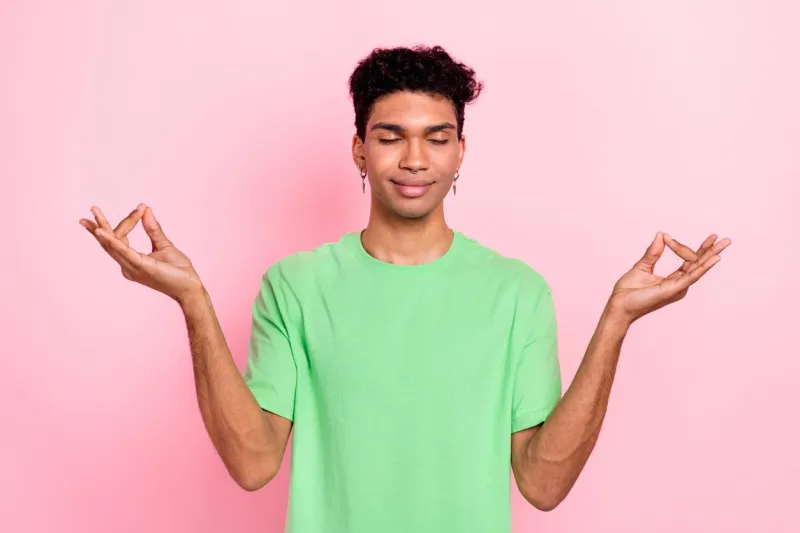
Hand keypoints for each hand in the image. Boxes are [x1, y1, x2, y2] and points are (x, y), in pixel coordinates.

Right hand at [79, 204, 203, 304]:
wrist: (190, 287)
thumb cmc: (178, 271)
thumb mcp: (164, 245)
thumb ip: (153, 229)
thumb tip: (146, 209)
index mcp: (132, 261)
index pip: (122, 237)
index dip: (130, 220)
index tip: (142, 207)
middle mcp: (128, 266)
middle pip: (110, 243)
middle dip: (99, 225)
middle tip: (92, 209)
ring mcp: (132, 268)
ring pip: (113, 245)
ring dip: (102, 229)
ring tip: (94, 213)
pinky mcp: (140, 267)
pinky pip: (123, 252)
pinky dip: (113, 241)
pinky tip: (102, 232)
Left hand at [608, 232, 730, 323]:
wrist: (618, 303)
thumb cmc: (628, 290)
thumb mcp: (642, 266)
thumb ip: (654, 252)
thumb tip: (661, 234)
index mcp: (673, 279)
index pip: (688, 261)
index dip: (683, 246)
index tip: (667, 236)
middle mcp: (679, 284)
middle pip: (698, 264)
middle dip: (711, 251)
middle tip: (725, 239)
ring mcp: (678, 287)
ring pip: (698, 269)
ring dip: (711, 255)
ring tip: (724, 244)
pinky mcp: (673, 290)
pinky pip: (691, 276)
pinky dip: (703, 267)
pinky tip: (713, 258)